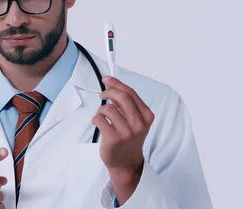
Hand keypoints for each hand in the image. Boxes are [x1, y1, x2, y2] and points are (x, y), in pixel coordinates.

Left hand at [92, 75, 154, 203]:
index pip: (130, 93)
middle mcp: (139, 123)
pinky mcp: (114, 139)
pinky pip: (100, 119)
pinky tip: (99, 124)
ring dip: (102, 109)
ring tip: (103, 116)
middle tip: (102, 94)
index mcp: (147, 116)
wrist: (126, 163)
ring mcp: (127, 132)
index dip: (116, 83)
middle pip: (122, 97)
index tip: (106, 79)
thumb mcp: (135, 120)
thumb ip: (126, 104)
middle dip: (109, 91)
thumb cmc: (129, 138)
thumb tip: (110, 82)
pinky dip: (96, 119)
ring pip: (109, 108)